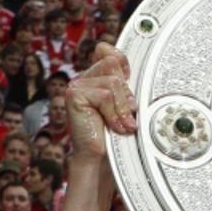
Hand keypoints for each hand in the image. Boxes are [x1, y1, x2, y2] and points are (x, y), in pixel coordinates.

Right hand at [66, 43, 134, 159]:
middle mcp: (86, 78)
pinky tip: (114, 126)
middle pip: (113, 64)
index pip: (107, 51)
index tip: (129, 76)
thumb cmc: (116, 135)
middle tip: (127, 114)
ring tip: (122, 124)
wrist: (102, 159)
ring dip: (122, 107)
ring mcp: (78, 85)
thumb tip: (137, 72)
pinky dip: (113, 113)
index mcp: (98, 77)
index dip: (121, 60)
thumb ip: (127, 87)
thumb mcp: (126, 106)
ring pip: (112, 82)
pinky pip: (105, 95)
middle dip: (126, 92)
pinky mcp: (74, 95)